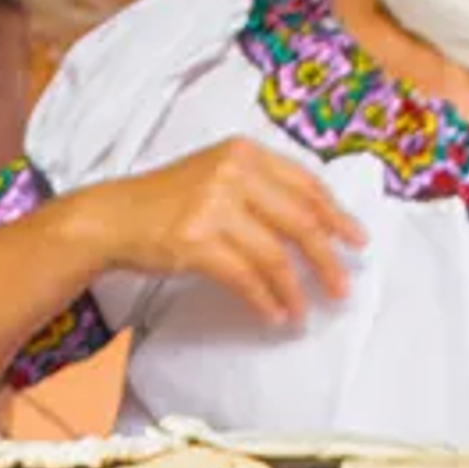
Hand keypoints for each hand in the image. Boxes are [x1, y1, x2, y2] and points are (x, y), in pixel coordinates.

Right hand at [75, 139, 364, 327]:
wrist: (112, 216)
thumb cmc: (166, 201)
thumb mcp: (216, 175)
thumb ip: (260, 189)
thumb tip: (313, 227)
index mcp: (244, 154)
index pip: (306, 184)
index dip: (336, 216)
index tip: (356, 241)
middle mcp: (233, 174)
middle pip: (300, 222)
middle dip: (326, 260)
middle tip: (341, 287)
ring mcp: (213, 206)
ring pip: (275, 256)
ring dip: (295, 291)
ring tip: (303, 312)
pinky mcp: (196, 241)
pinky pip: (246, 278)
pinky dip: (264, 300)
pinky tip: (273, 314)